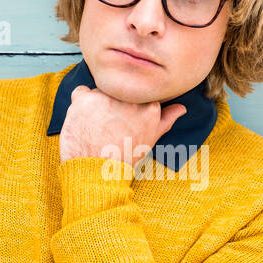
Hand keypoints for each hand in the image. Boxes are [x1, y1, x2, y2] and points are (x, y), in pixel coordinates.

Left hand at [58, 84, 185, 165]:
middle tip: (109, 126)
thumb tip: (181, 108)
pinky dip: (80, 103)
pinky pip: (80, 92)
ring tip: (97, 127)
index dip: (127, 107)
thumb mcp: (151, 138)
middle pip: (119, 90)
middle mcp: (129, 98)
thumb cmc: (125, 158)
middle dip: (112, 104)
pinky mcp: (86, 99)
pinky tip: (84, 121)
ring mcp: (107, 96)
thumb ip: (166, 119)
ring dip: (96, 104)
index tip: (123, 120)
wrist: (98, 172)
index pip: (137, 93)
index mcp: (149, 106)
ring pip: (100, 91)